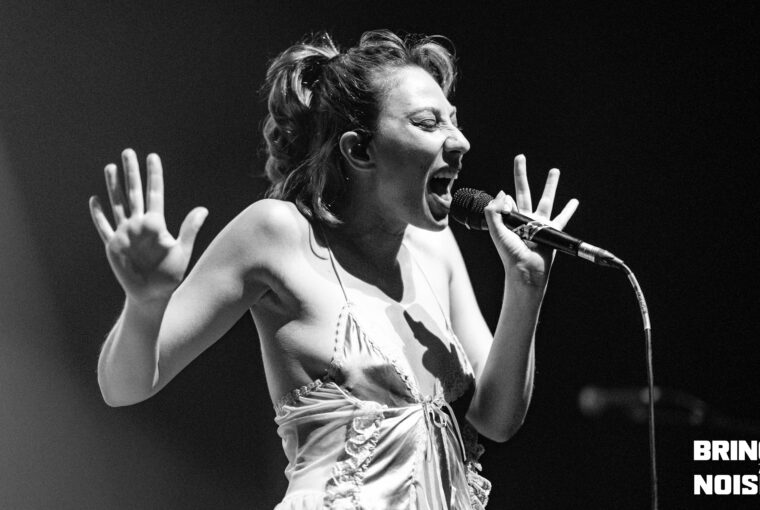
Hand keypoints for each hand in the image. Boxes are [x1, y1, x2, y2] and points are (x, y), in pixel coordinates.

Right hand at [89, 149, 207, 302]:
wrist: (153, 295)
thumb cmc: (169, 275)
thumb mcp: (182, 250)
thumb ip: (189, 229)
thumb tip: (202, 209)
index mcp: (156, 224)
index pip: (155, 193)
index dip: (153, 175)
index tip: (152, 157)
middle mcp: (139, 225)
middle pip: (133, 192)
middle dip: (131, 172)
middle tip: (128, 152)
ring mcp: (125, 234)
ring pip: (117, 204)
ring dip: (113, 186)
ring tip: (110, 167)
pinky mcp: (113, 246)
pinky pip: (104, 227)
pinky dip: (98, 215)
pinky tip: (94, 200)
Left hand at [484, 154, 577, 287]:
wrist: (526, 269)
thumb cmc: (510, 254)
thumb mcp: (496, 232)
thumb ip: (494, 212)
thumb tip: (502, 192)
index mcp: (510, 218)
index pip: (506, 201)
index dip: (504, 199)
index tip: (505, 201)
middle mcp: (525, 218)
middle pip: (524, 191)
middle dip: (521, 174)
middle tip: (520, 156)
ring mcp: (539, 224)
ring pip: (546, 199)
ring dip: (551, 184)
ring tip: (555, 169)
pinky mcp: (552, 231)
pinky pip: (562, 218)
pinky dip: (569, 209)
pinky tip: (575, 200)